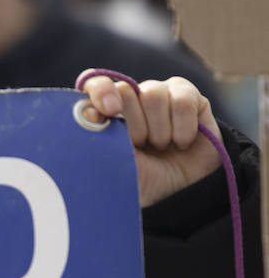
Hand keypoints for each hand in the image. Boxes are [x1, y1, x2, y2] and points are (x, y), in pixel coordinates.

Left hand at [79, 74, 219, 207]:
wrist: (180, 192)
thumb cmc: (142, 179)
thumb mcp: (114, 166)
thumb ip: (99, 140)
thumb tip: (87, 113)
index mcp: (107, 113)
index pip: (96, 85)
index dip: (101, 91)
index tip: (110, 111)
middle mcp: (131, 98)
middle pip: (125, 90)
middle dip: (133, 125)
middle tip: (141, 145)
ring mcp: (160, 94)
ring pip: (154, 94)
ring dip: (158, 130)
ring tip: (161, 146)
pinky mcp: (189, 97)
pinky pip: (183, 101)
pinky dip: (182, 128)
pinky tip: (182, 142)